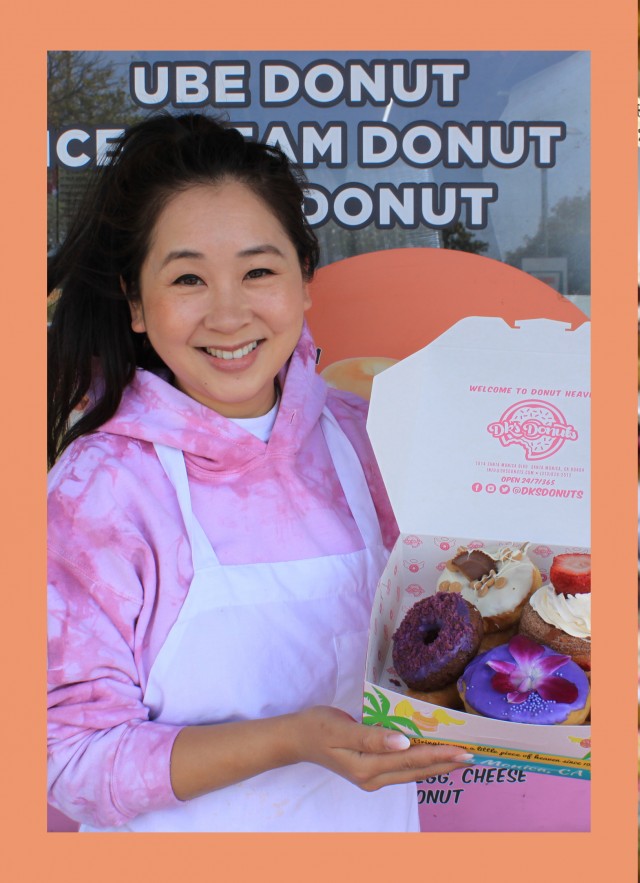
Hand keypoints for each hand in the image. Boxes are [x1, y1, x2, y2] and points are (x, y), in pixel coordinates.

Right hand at [292, 706, 473, 790]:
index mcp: (367, 767)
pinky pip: (402, 768)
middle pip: (416, 770)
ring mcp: (372, 777)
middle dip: (446, 763)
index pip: (411, 760)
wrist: (297, 738)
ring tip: (460, 758)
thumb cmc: (317, 727)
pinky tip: (433, 756)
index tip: (463, 751)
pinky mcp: (371, 770)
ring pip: (411, 772)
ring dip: (437, 765)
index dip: (439, 755)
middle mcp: (373, 777)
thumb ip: (371, 736)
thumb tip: (403, 741)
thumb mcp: (341, 728)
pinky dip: (421, 762)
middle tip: (474, 756)